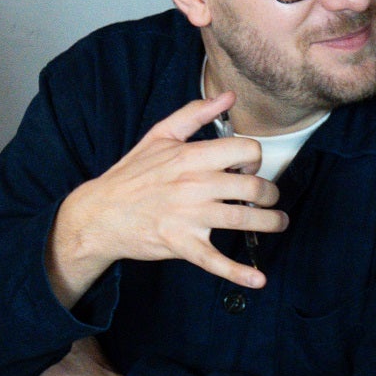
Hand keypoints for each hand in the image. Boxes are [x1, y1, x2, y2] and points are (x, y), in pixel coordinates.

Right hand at [46, 93, 286, 306]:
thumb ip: (195, 114)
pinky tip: (258, 279)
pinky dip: (239, 273)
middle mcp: (193, 184)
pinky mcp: (182, 244)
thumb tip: (227, 96)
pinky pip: (215, 261)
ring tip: (276, 222)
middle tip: (267, 198)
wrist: (99, 213)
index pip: (245, 150)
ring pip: (245, 219)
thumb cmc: (131, 175)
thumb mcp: (159, 137)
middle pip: (254, 186)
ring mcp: (188, 216)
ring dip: (271, 223)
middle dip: (270, 193)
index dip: (255, 158)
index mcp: (189, 156)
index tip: (249, 168)